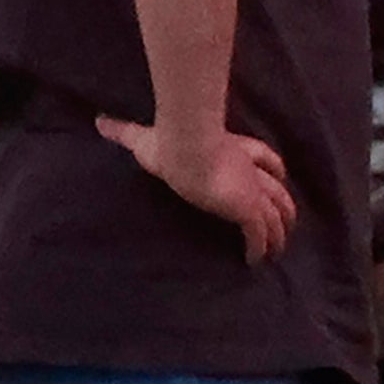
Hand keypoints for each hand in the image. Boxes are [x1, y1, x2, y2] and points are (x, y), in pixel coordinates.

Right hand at [100, 113, 296, 261]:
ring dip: (278, 234)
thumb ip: (123, 131)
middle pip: (279, 190)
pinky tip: (254, 262)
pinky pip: (258, 235)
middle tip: (285, 223)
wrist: (185, 148)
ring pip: (276, 215)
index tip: (278, 176)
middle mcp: (247, 172)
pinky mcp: (246, 210)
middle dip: (284, 207)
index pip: (265, 158)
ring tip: (276, 250)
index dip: (273, 168)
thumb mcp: (143, 137)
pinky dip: (259, 249)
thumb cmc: (168, 141)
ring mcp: (249, 192)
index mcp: (232, 150)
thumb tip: (99, 122)